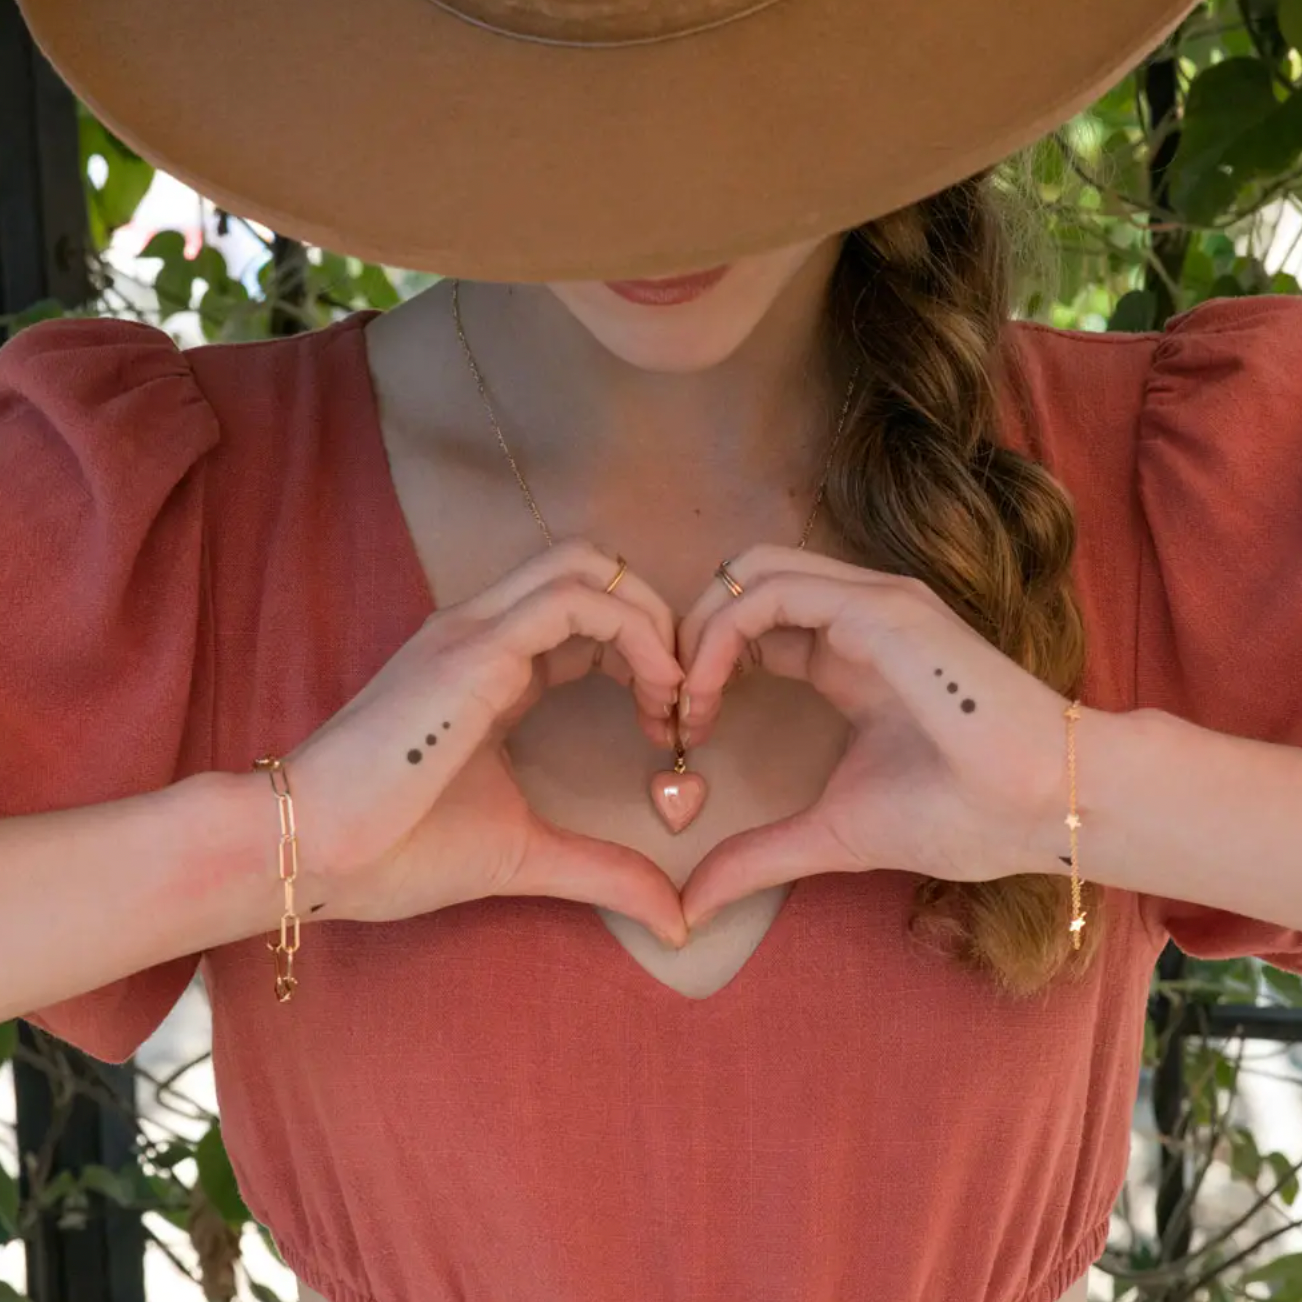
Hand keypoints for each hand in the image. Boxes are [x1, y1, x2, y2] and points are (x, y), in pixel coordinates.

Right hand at [282, 541, 689, 945]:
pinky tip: (655, 692)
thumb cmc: (398, 851)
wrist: (309, 850)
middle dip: (656, 620)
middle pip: (594, 570)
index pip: (585, 615)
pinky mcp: (474, 649)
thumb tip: (675, 921)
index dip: (641, 653)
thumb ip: (603, 871)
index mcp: (490, 665)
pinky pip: (575, 601)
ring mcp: (474, 630)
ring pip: (589, 568)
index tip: (669, 723)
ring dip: (651, 621)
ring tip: (672, 696)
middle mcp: (482, 630)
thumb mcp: (525, 854)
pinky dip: (634, 632)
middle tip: (683, 699)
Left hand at [674, 546, 1078, 929]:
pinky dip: (720, 633)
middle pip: (741, 584)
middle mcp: (854, 616)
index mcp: (846, 655)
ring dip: (697, 631)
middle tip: (666, 708)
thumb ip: (761, 855)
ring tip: (683, 704)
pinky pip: (770, 592)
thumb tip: (692, 906)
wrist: (1047, 807)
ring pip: (750, 573)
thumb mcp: (833, 833)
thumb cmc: (962, 816)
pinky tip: (707, 694)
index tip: (679, 734)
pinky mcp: (878, 607)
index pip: (752, 626)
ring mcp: (869, 603)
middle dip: (688, 636)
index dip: (702, 668)